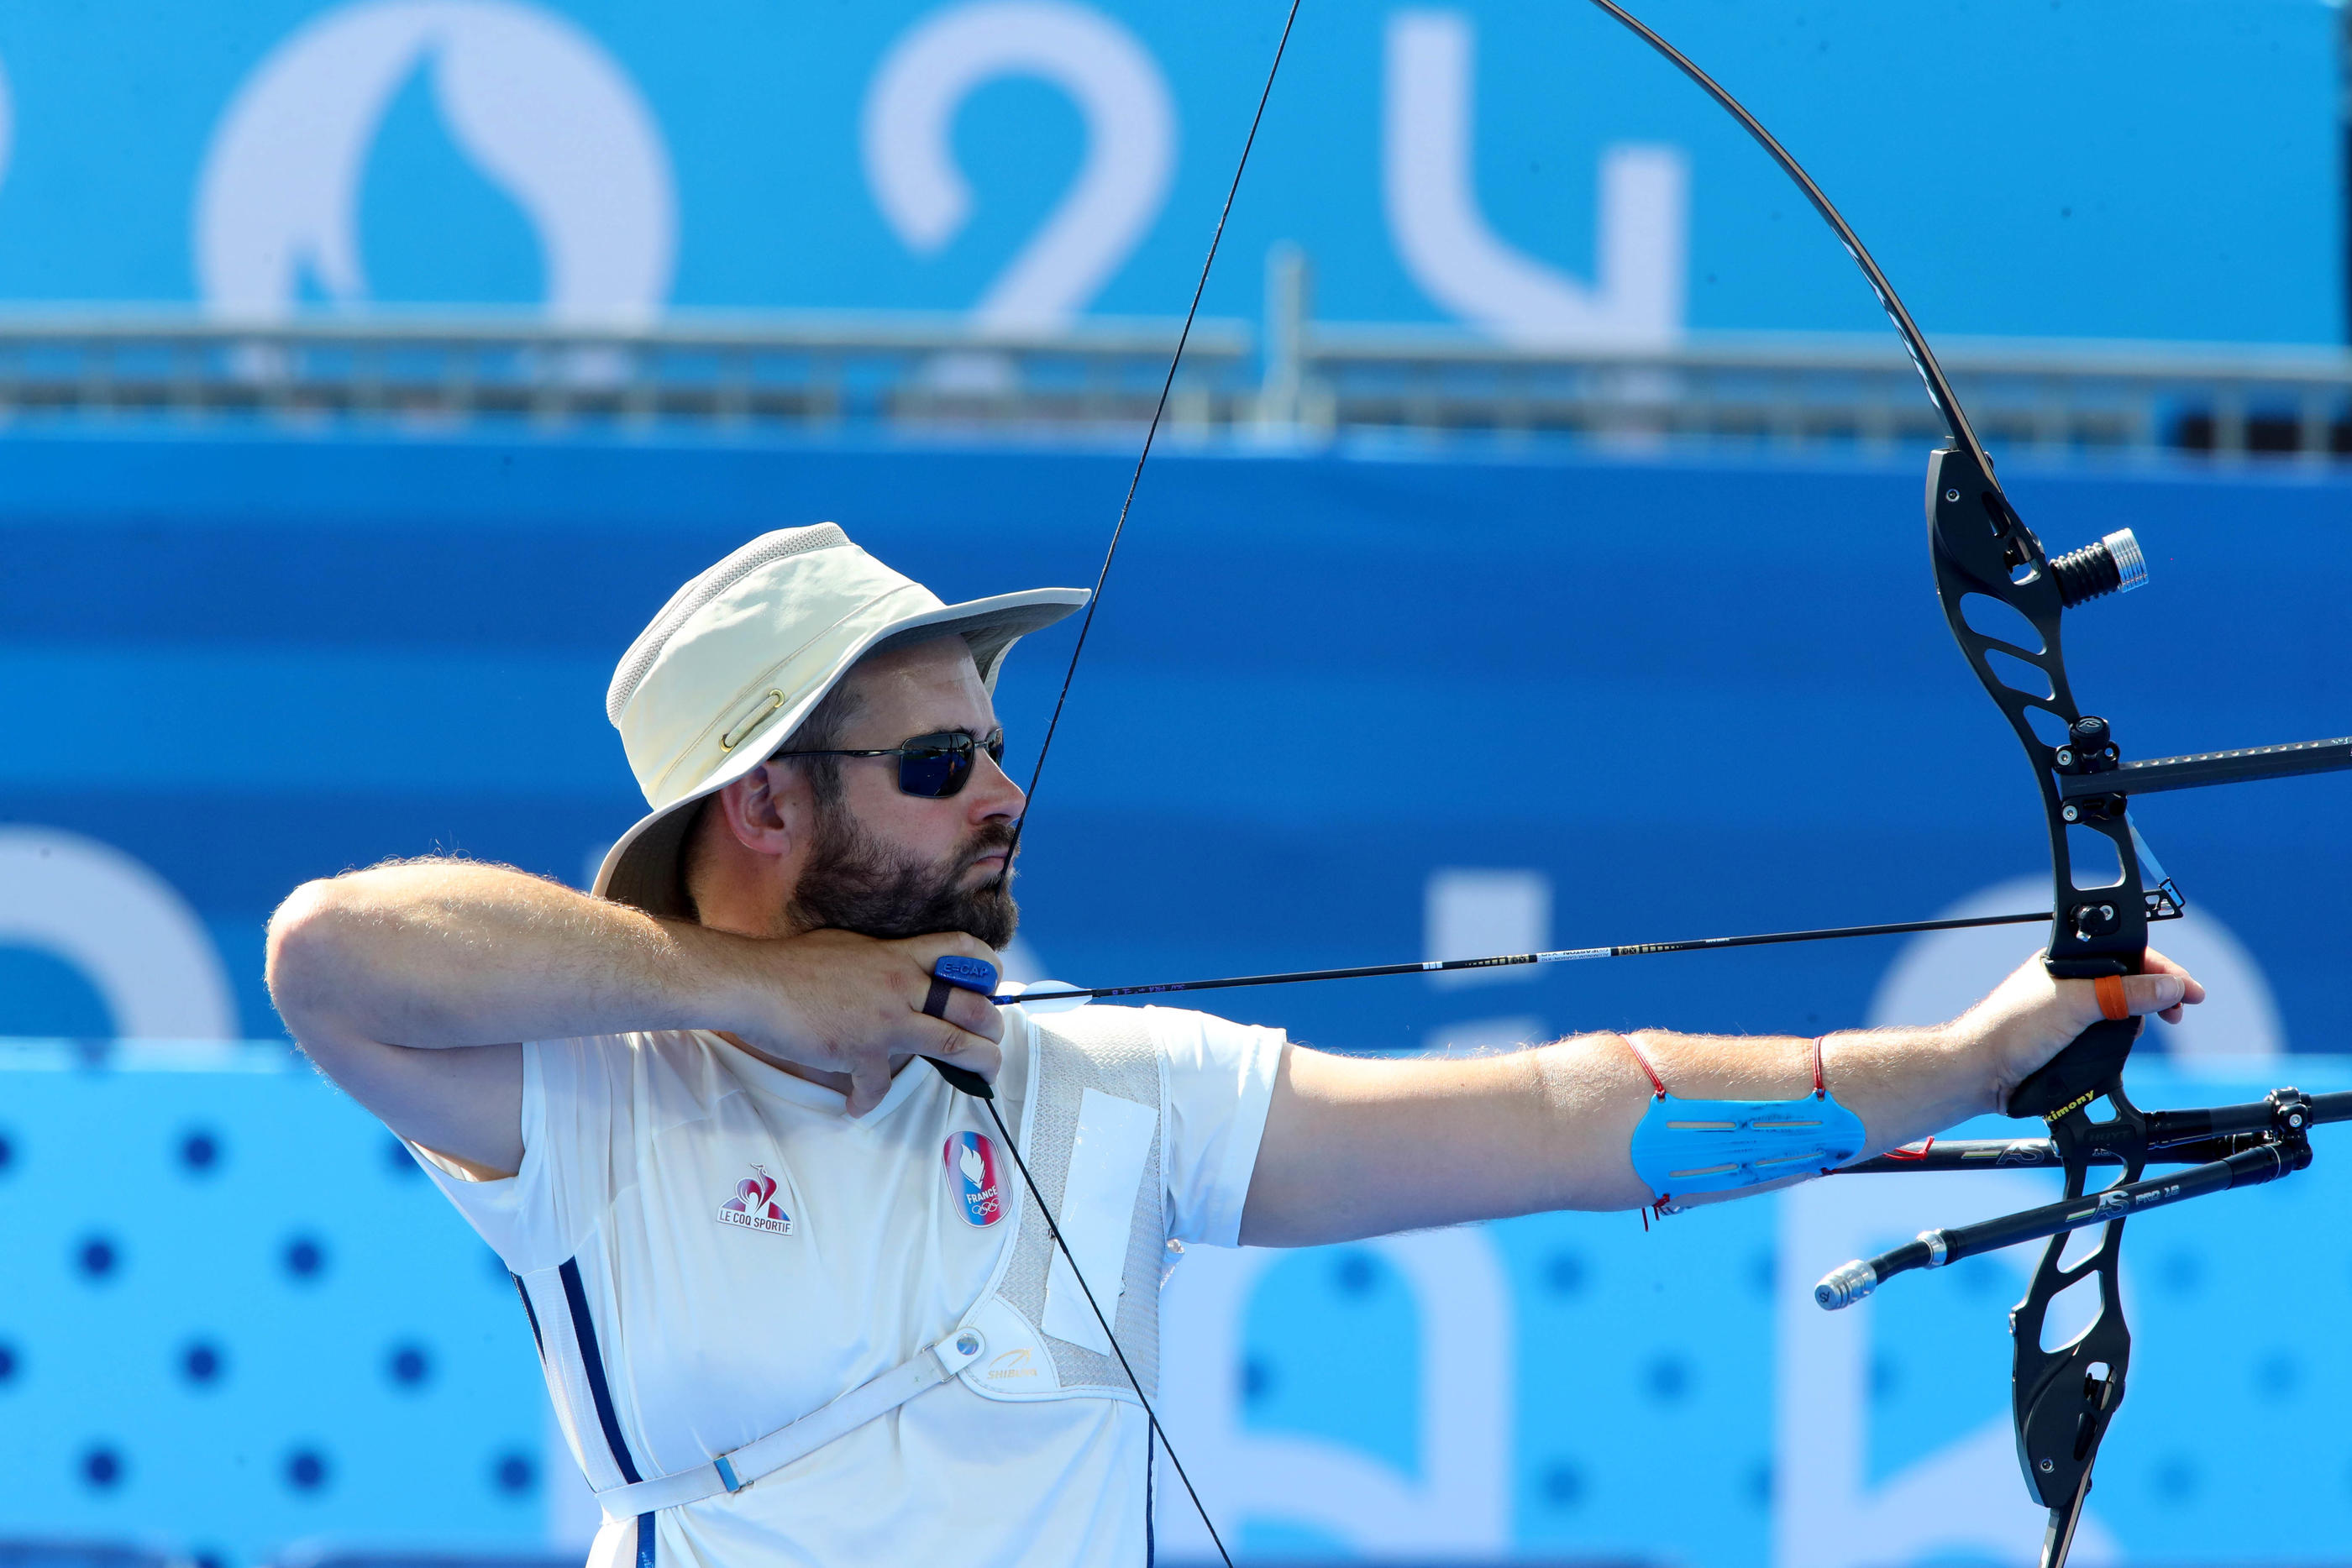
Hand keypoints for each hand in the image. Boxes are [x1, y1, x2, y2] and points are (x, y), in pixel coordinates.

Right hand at [729, 929, 1006, 1114]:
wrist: (755, 984)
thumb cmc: (794, 963)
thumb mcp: (849, 947)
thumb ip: (880, 960)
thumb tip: (892, 969)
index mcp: (898, 955)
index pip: (961, 949)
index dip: (987, 966)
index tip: (994, 984)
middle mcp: (901, 984)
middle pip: (972, 1005)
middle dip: (994, 1026)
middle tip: (995, 1039)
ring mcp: (885, 1019)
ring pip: (953, 1044)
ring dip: (979, 1064)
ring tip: (984, 1078)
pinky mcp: (861, 1051)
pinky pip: (880, 1085)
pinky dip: (869, 1099)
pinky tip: (857, 1104)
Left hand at [1963, 947, 2205, 1112]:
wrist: (1982, 1072)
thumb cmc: (2012, 1030)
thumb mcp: (2076, 1005)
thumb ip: (2123, 993)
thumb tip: (2169, 986)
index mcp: (2066, 959)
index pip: (2126, 952)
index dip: (2162, 968)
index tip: (2190, 990)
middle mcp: (2070, 980)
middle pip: (2128, 976)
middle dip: (2159, 989)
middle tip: (2182, 1009)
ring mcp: (2069, 1007)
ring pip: (2120, 1002)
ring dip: (2145, 1010)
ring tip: (2165, 1020)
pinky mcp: (2068, 1033)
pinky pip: (2108, 1026)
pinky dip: (2127, 1029)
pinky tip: (2132, 1037)